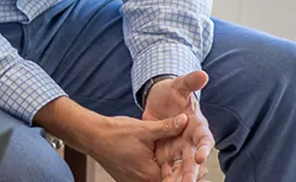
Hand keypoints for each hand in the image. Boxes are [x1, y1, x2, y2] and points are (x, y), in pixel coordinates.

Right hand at [34, 97, 189, 181]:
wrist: (92, 136)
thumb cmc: (115, 133)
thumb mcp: (144, 128)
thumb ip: (167, 127)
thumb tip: (185, 120)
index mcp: (150, 174)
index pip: (176, 180)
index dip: (191, 175)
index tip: (203, 170)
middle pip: (169, 180)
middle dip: (183, 175)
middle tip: (201, 170)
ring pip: (160, 180)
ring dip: (171, 174)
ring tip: (189, 168)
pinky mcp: (131, 179)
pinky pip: (149, 178)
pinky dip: (159, 173)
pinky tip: (168, 165)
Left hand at [142, 71, 213, 181]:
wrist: (159, 101)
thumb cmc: (173, 93)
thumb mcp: (179, 86)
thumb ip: (190, 82)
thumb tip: (203, 74)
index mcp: (198, 126)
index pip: (205, 139)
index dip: (205, 148)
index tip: (201, 156)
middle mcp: (191, 141)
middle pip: (194, 158)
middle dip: (192, 171)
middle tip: (189, 181)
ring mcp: (178, 149)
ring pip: (181, 167)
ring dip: (180, 178)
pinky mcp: (166, 154)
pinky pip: (167, 169)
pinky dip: (166, 178)